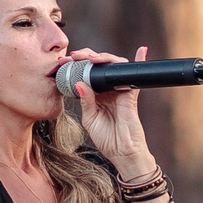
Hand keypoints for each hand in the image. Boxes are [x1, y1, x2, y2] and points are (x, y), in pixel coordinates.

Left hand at [68, 43, 149, 170]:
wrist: (122, 152)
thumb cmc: (106, 138)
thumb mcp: (89, 119)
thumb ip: (85, 101)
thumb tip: (79, 83)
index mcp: (96, 94)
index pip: (86, 74)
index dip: (75, 65)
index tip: (62, 62)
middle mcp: (108, 89)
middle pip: (99, 66)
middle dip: (86, 56)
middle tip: (73, 55)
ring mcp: (120, 90)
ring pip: (113, 66)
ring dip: (102, 57)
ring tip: (90, 57)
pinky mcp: (130, 94)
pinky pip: (134, 75)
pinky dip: (139, 61)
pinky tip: (141, 51)